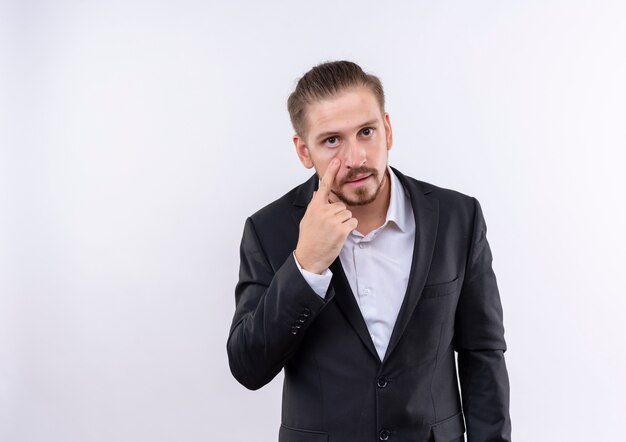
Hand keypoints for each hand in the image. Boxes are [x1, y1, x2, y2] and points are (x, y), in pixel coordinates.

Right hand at [295, 159, 357, 273]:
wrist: (309, 258)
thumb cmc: (308, 240)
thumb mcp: (307, 220)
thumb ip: (314, 206)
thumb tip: (317, 193)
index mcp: (315, 207)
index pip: (324, 186)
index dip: (331, 172)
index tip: (337, 161)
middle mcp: (323, 211)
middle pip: (341, 206)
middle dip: (339, 215)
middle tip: (329, 228)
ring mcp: (332, 220)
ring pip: (348, 214)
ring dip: (344, 223)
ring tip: (332, 233)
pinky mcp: (341, 230)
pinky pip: (352, 222)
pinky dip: (349, 229)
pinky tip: (339, 236)